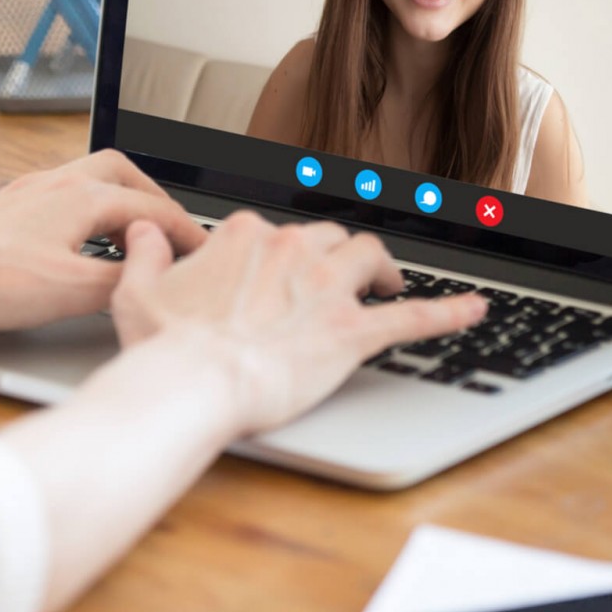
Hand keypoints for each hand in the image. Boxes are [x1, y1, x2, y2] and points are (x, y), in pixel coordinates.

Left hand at [0, 149, 208, 332]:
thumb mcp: (73, 291)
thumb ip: (123, 281)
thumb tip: (152, 279)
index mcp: (80, 195)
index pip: (152, 207)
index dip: (185, 231)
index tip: (204, 252)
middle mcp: (54, 184)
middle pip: (121, 174)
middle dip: (154, 200)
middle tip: (172, 232)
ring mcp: (27, 195)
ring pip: (88, 182)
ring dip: (119, 204)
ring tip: (133, 238)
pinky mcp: (5, 214)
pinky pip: (62, 201)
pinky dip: (87, 217)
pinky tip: (80, 247)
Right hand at [111, 211, 486, 435]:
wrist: (193, 382)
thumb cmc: (164, 346)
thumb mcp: (136, 292)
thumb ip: (143, 253)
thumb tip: (142, 229)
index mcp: (245, 237)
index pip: (274, 231)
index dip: (281, 252)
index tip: (278, 270)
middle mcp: (292, 249)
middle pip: (327, 238)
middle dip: (335, 254)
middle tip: (339, 277)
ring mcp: (326, 288)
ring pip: (369, 256)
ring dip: (381, 267)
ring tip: (386, 283)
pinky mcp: (353, 331)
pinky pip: (415, 317)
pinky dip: (450, 312)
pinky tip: (476, 310)